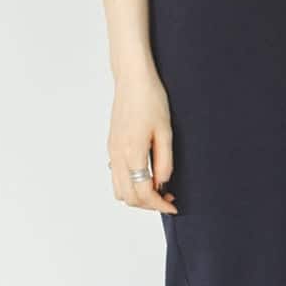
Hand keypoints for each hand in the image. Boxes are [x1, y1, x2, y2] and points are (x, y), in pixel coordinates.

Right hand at [107, 70, 178, 212]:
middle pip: (128, 197)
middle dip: (149, 204)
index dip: (159, 205)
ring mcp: (112, 151)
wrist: (132, 80)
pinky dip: (129, 184)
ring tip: (158, 189)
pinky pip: (116, 176)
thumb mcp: (165, 131)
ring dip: (137, 196)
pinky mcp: (111, 146)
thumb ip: (164, 160)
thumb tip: (162, 183)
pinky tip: (146, 176)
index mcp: (132, 153)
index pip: (143, 193)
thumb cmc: (151, 100)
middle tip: (168, 199)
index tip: (173, 206)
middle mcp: (118, 155)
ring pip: (119, 190)